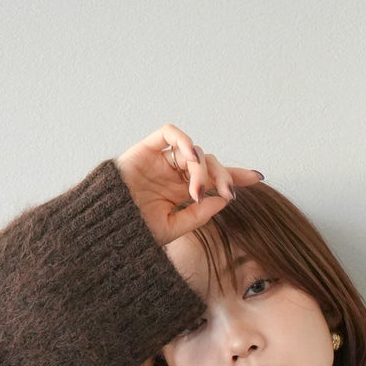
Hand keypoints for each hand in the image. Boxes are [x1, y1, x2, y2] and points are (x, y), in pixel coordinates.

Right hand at [115, 124, 263, 246]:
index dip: (236, 175)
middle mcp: (175, 174)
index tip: (258, 177)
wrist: (108, 228)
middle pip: (210, 164)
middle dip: (223, 176)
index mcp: (182, 192)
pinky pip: (170, 134)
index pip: (214, 179)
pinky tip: (190, 157)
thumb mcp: (175, 228)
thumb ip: (199, 214)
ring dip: (201, 171)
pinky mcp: (147, 149)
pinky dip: (184, 141)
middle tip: (228, 193)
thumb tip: (224, 199)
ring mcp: (162, 160)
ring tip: (195, 192)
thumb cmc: (136, 232)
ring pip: (194, 153)